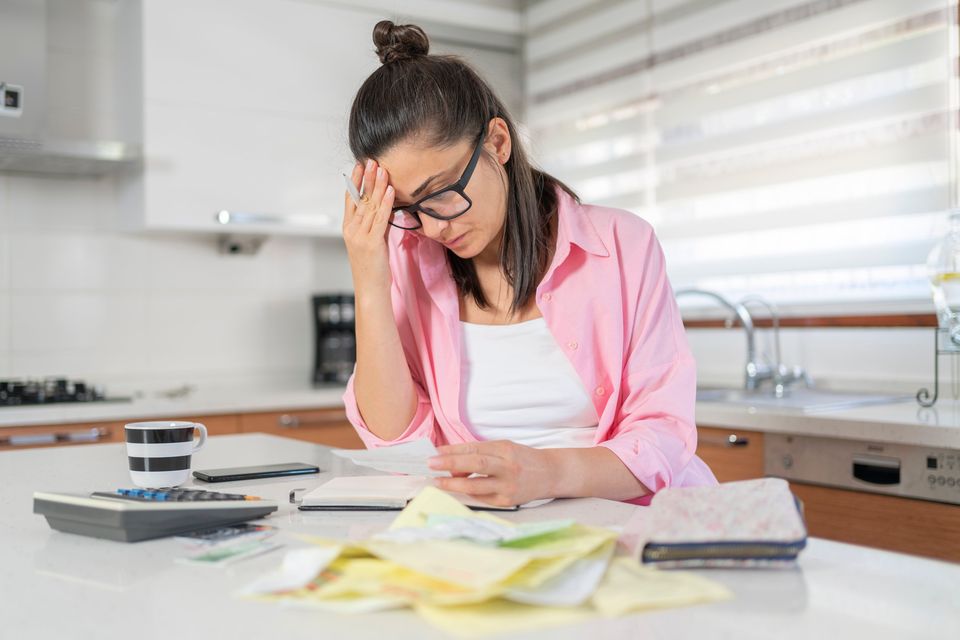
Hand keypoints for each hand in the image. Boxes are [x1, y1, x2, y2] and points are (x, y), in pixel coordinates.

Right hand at [342, 159, 394, 292]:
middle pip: (359, 198)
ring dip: (377, 185)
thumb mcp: (372, 242)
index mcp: (349, 228)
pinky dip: (385, 202)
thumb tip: (383, 209)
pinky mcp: (371, 243)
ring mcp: (359, 236)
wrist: (370, 290)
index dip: (356, 181)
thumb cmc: (372, 269)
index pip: (350, 199)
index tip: (361, 165)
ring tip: (382, 169)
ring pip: (369, 205)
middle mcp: (351, 230)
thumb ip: (375, 224)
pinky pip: (379, 218)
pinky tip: (390, 190)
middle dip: (366, 178)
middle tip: (372, 159)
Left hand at [428, 440, 556, 506]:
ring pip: (476, 486)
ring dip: (453, 483)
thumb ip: (480, 452)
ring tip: (437, 481)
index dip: (453, 450)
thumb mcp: (504, 448)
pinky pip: (481, 498)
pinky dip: (467, 493)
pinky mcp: (507, 502)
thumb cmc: (522, 459)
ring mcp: (508, 487)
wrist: (550, 475)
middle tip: (430, 463)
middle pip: (476, 464)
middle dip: (450, 463)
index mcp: (506, 450)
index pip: (474, 448)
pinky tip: (457, 488)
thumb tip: (452, 461)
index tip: (435, 452)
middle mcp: (508, 467)